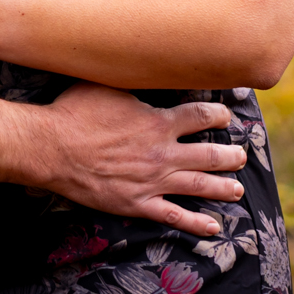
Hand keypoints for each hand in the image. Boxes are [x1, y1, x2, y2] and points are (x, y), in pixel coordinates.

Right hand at [31, 86, 246, 234]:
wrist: (52, 148)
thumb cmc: (75, 112)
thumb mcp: (107, 85)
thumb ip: (133, 82)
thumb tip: (145, 66)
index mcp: (158, 122)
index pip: (202, 117)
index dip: (219, 116)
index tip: (226, 117)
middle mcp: (163, 153)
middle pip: (210, 155)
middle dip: (230, 156)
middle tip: (241, 156)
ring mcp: (153, 181)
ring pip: (200, 186)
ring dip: (223, 187)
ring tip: (238, 189)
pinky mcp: (139, 203)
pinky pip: (175, 216)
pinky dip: (197, 223)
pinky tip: (214, 227)